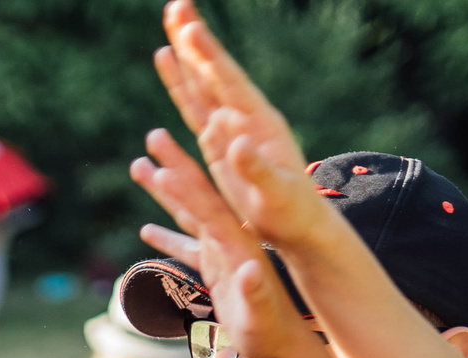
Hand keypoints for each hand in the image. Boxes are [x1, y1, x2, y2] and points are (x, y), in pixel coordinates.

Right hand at [131, 130, 315, 357]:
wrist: (284, 341)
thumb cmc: (271, 331)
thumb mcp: (262, 312)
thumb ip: (255, 290)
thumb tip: (248, 270)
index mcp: (236, 244)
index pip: (209, 207)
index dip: (188, 185)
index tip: (166, 162)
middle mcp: (227, 239)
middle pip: (197, 195)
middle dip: (176, 165)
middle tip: (154, 134)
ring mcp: (219, 251)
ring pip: (188, 212)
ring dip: (165, 189)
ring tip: (139, 164)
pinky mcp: (215, 267)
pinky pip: (186, 246)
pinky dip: (166, 236)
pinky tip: (146, 229)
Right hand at [133, 5, 333, 257]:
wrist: (298, 226)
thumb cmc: (291, 211)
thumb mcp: (276, 192)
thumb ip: (257, 167)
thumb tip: (235, 139)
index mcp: (258, 123)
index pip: (228, 81)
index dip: (207, 54)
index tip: (188, 27)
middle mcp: (245, 117)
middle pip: (214, 71)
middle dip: (195, 40)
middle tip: (176, 5)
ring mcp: (232, 128)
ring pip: (203, 84)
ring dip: (186, 57)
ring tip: (170, 27)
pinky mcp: (219, 143)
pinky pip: (196, 107)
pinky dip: (182, 84)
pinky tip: (171, 66)